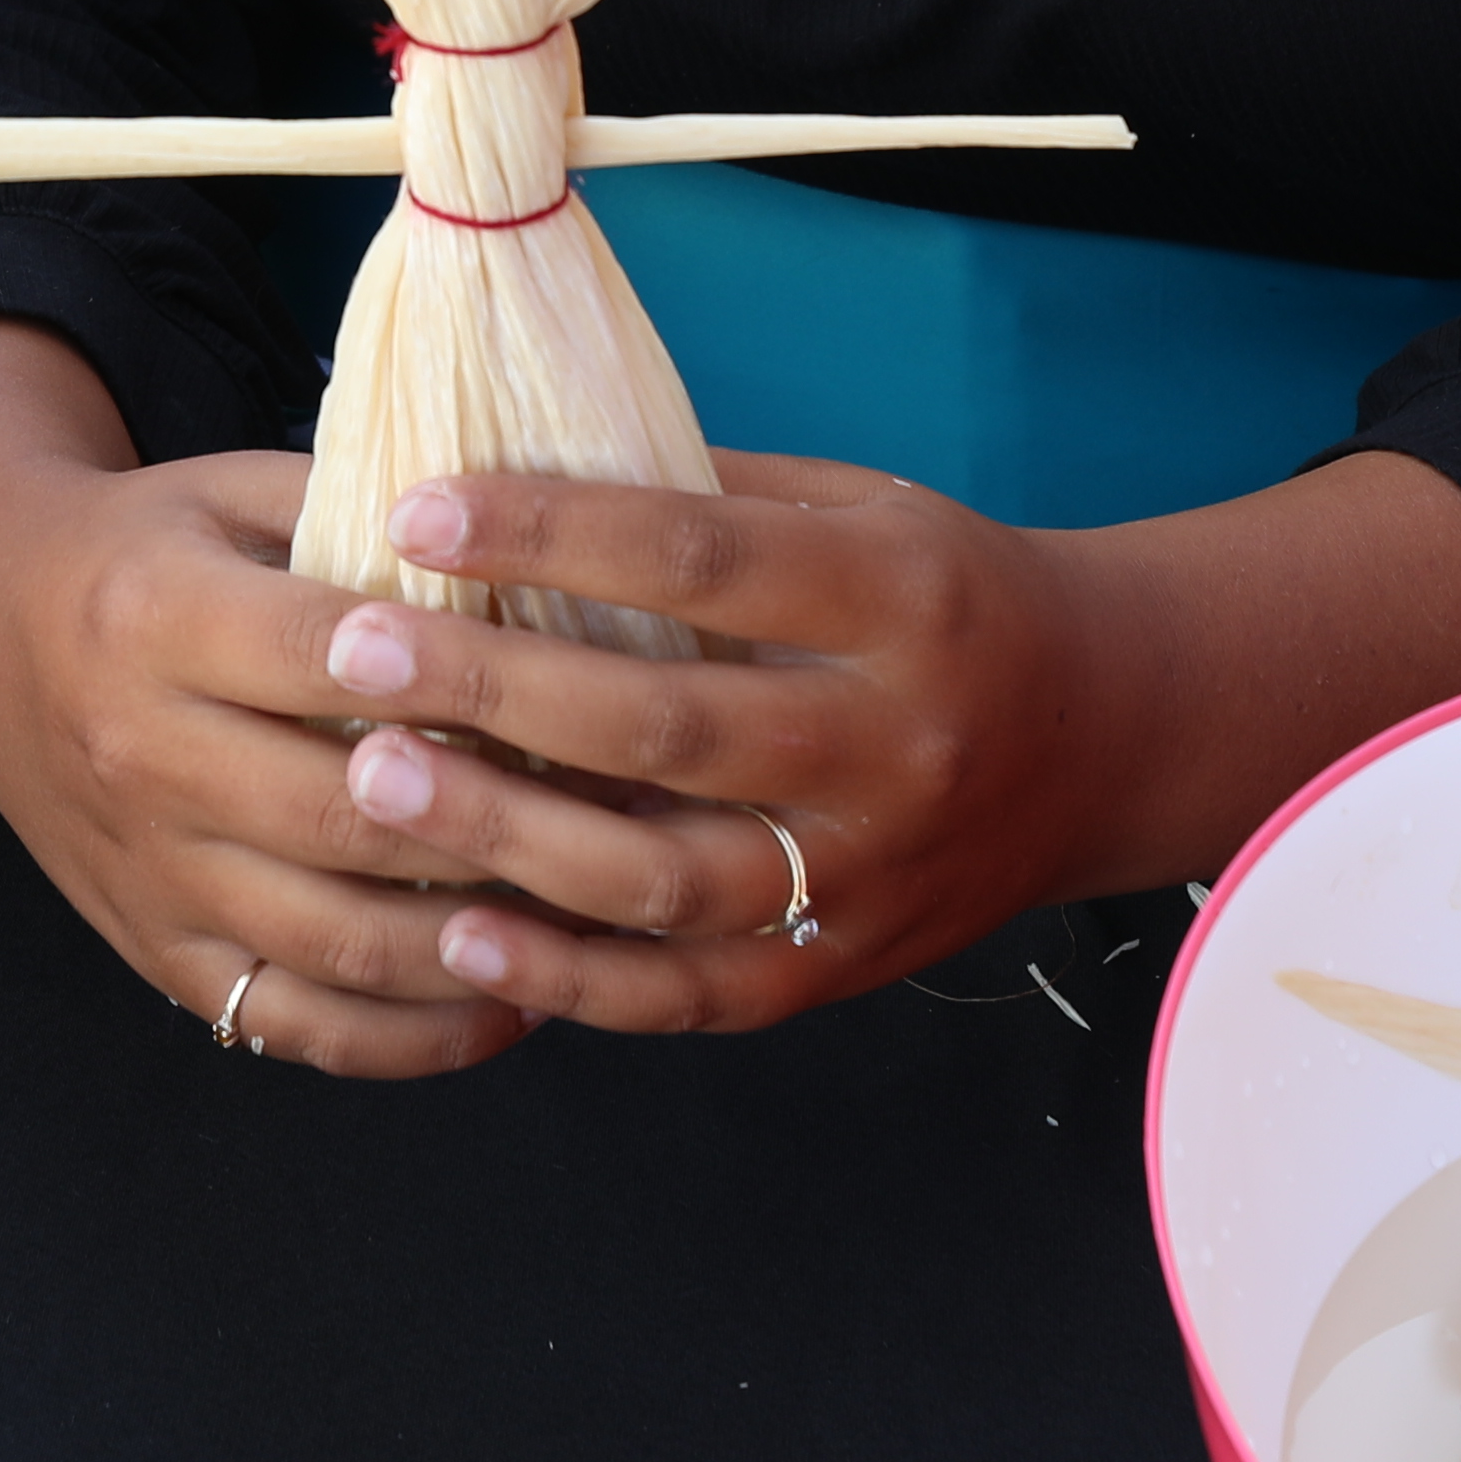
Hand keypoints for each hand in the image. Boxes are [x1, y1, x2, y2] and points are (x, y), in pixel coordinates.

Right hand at [0, 321, 532, 1080]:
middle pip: (345, 814)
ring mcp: (146, 867)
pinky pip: (292, 1022)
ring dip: (480, 944)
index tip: (582, 687)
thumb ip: (363, 515)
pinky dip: (409, 1035)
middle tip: (634, 821)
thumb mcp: (231, 491)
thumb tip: (539, 560)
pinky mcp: (151, 948)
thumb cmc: (147, 548)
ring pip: (334, 937)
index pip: (324, 654)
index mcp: (157, 617)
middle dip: (503, 825)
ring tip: (595, 924)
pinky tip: (510, 1003)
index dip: (453, 674)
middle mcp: (140, 751)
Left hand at [307, 446, 1460, 1034]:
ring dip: (507, 839)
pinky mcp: (847, 969)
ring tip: (375, 787)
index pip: (700, 554)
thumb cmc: (944, 595)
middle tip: (354, 652)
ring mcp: (875, 872)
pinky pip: (694, 991)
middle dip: (495, 688)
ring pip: (669, 876)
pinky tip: (464, 937)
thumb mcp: (861, 508)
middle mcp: (895, 743)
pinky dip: (573, 978)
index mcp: (901, 597)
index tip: (418, 508)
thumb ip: (705, 501)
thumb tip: (506, 470)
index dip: (550, 528)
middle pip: (669, 724)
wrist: (1106, 736)